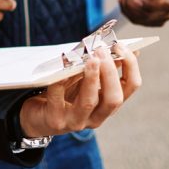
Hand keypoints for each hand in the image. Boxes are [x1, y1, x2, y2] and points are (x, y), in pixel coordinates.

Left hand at [18, 43, 141, 137]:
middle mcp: (96, 117)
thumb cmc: (65, 93)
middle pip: (114, 99)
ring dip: (91, 78)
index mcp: (108, 104)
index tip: (122, 46)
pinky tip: (62, 68)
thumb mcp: (85, 80)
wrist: (37, 115)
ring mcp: (76, 121)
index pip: (130, 86)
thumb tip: (121, 47)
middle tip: (102, 51)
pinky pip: (58, 97)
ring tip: (89, 59)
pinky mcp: (55, 120)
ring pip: (89, 101)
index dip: (130, 66)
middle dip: (110, 73)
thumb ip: (101, 68)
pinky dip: (61, 80)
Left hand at [118, 0, 168, 26]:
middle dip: (133, 6)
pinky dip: (127, 12)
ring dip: (128, 8)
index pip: (165, 5)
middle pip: (151, 14)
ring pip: (141, 19)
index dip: (150, 4)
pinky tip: (122, 2)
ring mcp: (161, 19)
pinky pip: (137, 20)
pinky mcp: (151, 23)